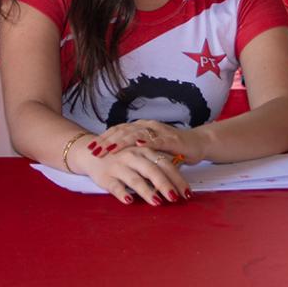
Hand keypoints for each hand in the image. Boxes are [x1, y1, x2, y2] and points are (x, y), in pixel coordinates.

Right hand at [78, 142, 191, 205]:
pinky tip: (130, 200)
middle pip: (152, 171)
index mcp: (144, 151)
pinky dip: (122, 193)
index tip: (187, 192)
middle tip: (175, 198)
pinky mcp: (106, 176)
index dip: (177, 178)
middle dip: (165, 185)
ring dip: (147, 191)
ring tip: (157, 202)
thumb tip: (178, 179)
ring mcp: (119, 166)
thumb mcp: (140, 156)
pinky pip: (115, 186)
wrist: (91, 152)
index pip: (165, 164)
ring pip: (135, 179)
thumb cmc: (121, 156)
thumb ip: (157, 164)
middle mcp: (133, 157)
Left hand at [90, 120, 207, 164]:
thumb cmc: (171, 149)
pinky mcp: (171, 139)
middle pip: (123, 131)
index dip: (103, 139)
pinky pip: (157, 140)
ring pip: (136, 134)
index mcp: (139, 128)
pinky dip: (147, 142)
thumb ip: (134, 153)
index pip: (117, 131)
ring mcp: (159, 131)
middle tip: (94, 150)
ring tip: (110, 149)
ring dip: (122, 142)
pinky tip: (138, 145)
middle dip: (107, 141)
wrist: (197, 144)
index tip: (90, 148)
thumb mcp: (148, 151)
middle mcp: (147, 126)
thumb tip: (115, 161)